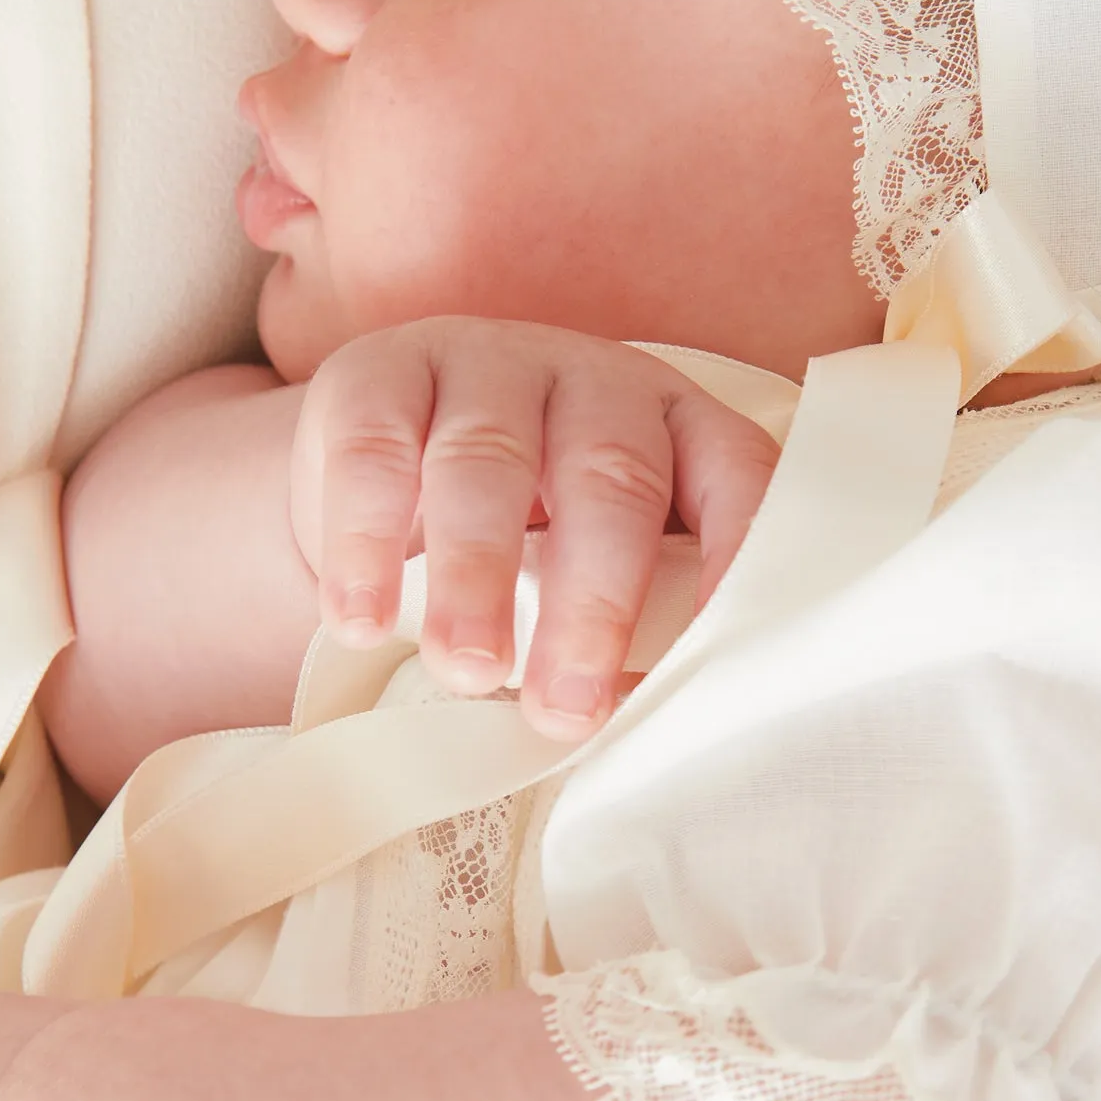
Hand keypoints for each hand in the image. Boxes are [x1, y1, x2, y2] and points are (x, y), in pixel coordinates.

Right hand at [287, 320, 777, 737]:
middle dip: (593, 603)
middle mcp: (596, 383)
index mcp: (681, 428)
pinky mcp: (382, 371)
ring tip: (467, 671)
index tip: (723, 659)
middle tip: (566, 708)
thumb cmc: (524, 542)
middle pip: (610, 478)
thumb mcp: (594, 573)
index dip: (740, 560)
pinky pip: (377, 449)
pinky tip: (360, 623)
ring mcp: (487, 366)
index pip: (739, 480)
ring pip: (488, 461)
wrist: (384, 471)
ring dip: (476, 576)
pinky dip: (365, 543)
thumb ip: (633, 630)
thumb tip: (646, 734)